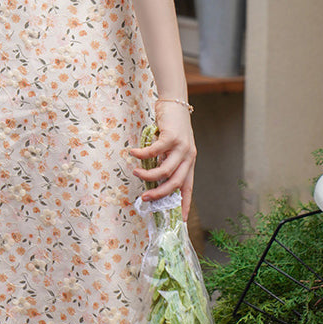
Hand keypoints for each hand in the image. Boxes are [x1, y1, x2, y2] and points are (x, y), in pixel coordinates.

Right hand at [128, 100, 196, 221]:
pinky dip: (141, 154)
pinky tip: (132, 153)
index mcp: (189, 162)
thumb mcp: (172, 147)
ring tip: (135, 172)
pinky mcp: (172, 136)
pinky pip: (154, 151)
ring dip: (147, 175)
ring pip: (164, 170)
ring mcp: (182, 146)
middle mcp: (189, 156)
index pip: (188, 188)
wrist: (175, 103)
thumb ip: (167, 161)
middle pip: (175, 183)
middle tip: (145, 199)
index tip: (182, 220)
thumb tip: (155, 179)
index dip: (185, 205)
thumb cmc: (171, 126)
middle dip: (160, 194)